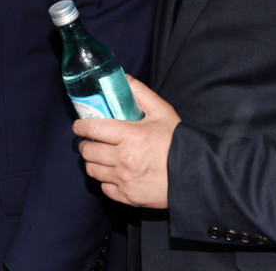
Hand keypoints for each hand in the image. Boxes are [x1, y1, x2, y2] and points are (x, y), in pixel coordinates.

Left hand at [73, 75, 179, 208]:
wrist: (196, 174)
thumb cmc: (177, 142)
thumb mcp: (162, 112)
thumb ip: (141, 93)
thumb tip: (124, 78)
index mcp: (131, 136)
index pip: (93, 129)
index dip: (80, 126)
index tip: (79, 126)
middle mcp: (124, 159)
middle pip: (88, 151)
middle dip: (85, 144)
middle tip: (90, 141)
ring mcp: (125, 180)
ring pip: (92, 170)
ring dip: (92, 162)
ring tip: (100, 156)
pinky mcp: (128, 196)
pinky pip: (105, 188)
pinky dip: (106, 180)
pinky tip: (113, 173)